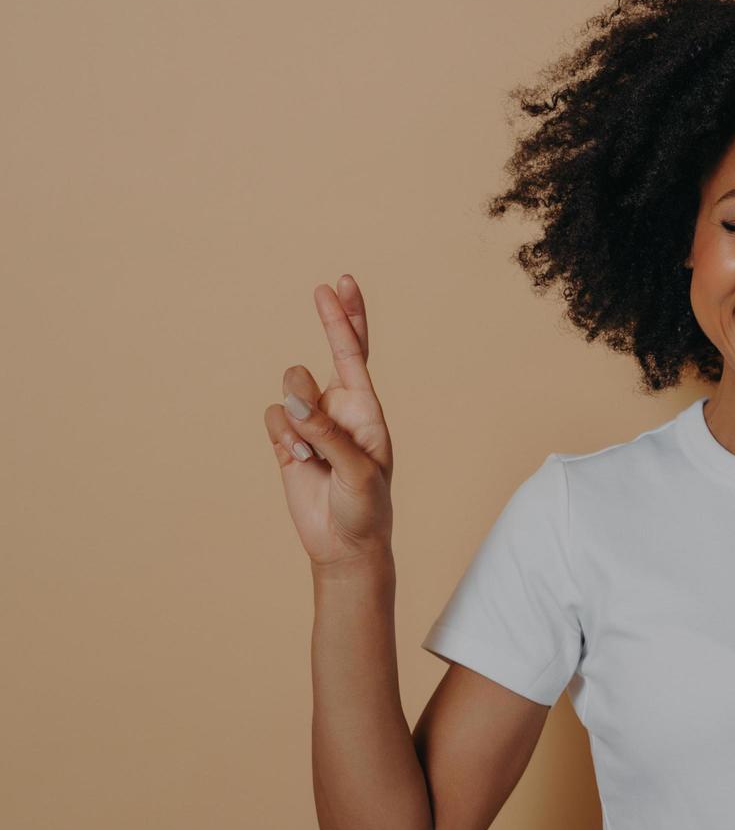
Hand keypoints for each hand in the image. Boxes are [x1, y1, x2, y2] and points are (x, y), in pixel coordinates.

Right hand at [263, 274, 394, 567]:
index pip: (356, 354)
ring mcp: (313, 422)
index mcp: (366, 409)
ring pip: (290, 388)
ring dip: (296, 414)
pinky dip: (281, 436)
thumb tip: (296, 398)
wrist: (344, 545)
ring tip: (311, 450)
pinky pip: (273, 417)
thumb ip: (327, 433)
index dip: (347, 319)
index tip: (340, 284)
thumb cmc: (365, 507)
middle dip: (331, 320)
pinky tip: (297, 459)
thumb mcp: (357, 471)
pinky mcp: (288, 440)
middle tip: (325, 288)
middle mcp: (340, 408)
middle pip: (332, 352)